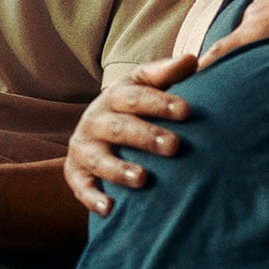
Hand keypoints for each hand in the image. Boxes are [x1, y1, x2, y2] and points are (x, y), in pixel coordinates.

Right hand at [65, 55, 195, 215]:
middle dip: (145, 137)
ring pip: (99, 159)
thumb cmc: (130, 109)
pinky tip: (110, 208)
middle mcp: (95, 120)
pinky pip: (81, 187)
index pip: (136, 97)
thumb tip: (192, 59)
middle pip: (119, 128)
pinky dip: (93, 198)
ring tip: (142, 179)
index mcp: (114, 97)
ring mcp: (84, 148)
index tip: (186, 111)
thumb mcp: (143, 87)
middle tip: (174, 146)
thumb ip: (166, 74)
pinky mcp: (76, 173)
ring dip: (119, 169)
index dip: (160, 103)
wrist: (94, 135)